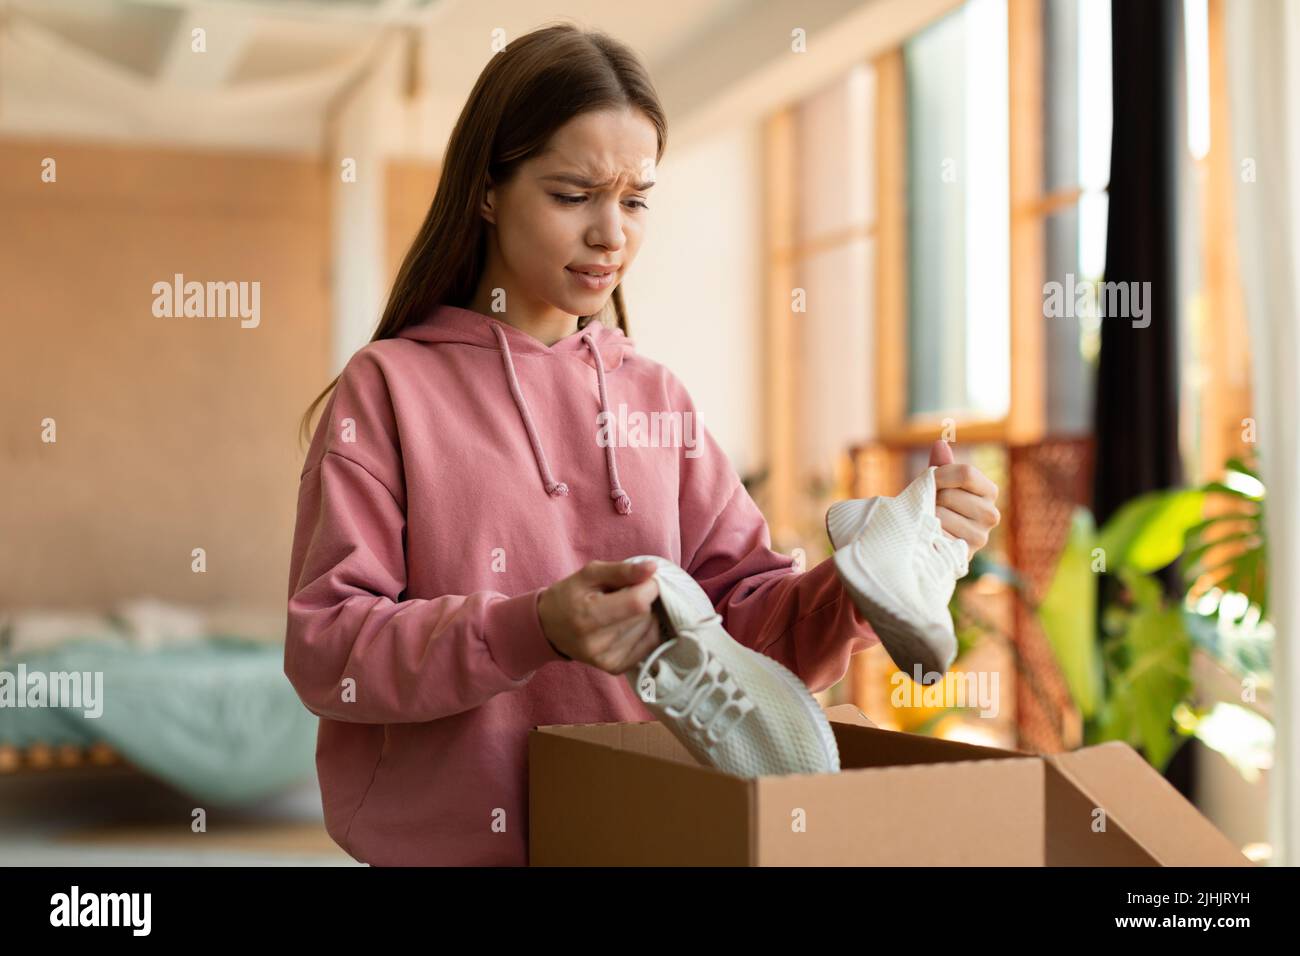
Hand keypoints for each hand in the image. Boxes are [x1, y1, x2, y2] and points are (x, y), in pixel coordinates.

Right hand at [537, 560, 662, 674]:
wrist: (548, 628)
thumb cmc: (569, 596)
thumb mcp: (589, 574)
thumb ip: (622, 570)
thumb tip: (653, 568)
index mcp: (587, 616)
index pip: (637, 603)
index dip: (647, 587)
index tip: (641, 580)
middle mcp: (596, 643)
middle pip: (644, 616)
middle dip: (643, 600)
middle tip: (625, 595)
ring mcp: (606, 659)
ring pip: (649, 629)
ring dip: (644, 615)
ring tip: (622, 610)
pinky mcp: (615, 668)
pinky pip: (649, 645)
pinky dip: (645, 630)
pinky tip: (628, 624)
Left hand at [927, 439, 1000, 560]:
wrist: (932, 540)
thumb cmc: (937, 505)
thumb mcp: (940, 483)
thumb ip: (941, 465)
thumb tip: (940, 444)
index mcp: (990, 491)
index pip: (965, 473)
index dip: (940, 475)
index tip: (929, 480)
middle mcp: (992, 514)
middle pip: (949, 495)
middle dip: (932, 498)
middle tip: (931, 507)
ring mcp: (981, 537)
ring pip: (940, 515)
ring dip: (928, 516)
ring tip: (931, 521)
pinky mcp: (966, 554)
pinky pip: (937, 535)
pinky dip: (928, 533)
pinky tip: (931, 536)